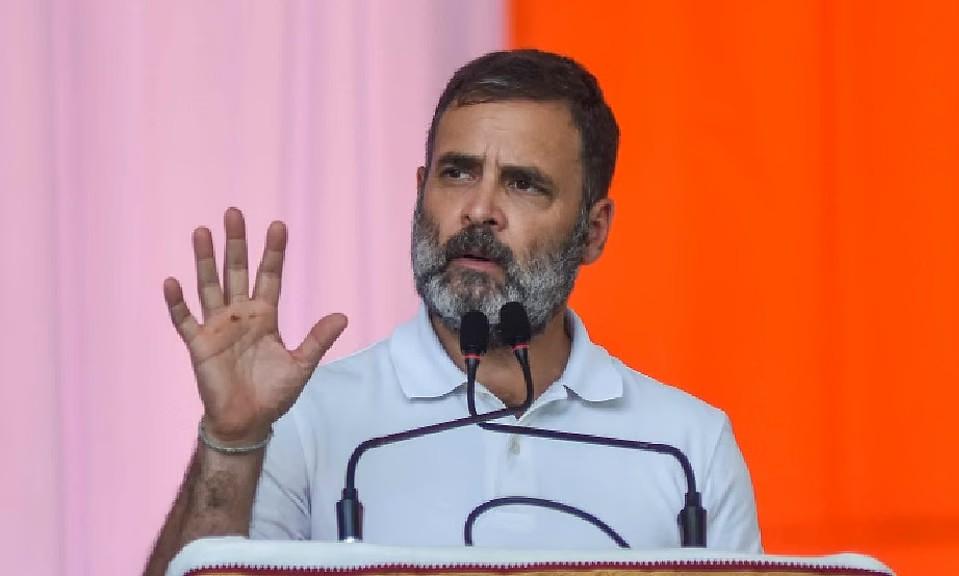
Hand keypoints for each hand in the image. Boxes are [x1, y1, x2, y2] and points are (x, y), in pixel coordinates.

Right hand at [163, 208, 346, 443]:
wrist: (248, 422)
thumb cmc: (274, 393)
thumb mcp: (302, 365)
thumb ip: (318, 339)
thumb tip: (343, 315)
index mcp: (265, 316)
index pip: (269, 276)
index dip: (273, 252)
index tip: (278, 226)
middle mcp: (240, 315)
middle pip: (236, 272)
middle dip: (236, 244)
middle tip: (234, 213)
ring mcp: (217, 327)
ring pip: (209, 286)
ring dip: (205, 261)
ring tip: (202, 232)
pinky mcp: (199, 344)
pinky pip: (185, 320)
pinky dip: (177, 303)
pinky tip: (172, 281)